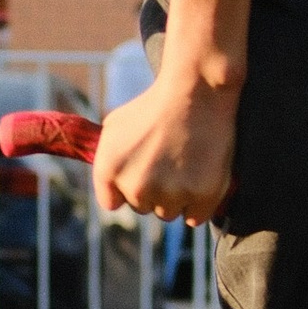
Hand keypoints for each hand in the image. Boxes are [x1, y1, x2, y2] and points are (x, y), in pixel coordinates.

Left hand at [94, 72, 238, 225]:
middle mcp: (136, 187)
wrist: (196, 91)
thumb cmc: (155, 106)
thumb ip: (106, 160)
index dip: (127, 189)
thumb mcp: (114, 126)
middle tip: (169, 160)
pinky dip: (199, 203)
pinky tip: (201, 176)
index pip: (113, 203)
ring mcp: (170, 194)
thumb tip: (110, 188)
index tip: (142, 173)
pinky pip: (194, 217)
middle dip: (153, 190)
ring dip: (176, 197)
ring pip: (168, 212)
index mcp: (109, 170)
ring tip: (186, 163)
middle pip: (143, 207)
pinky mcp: (201, 196)